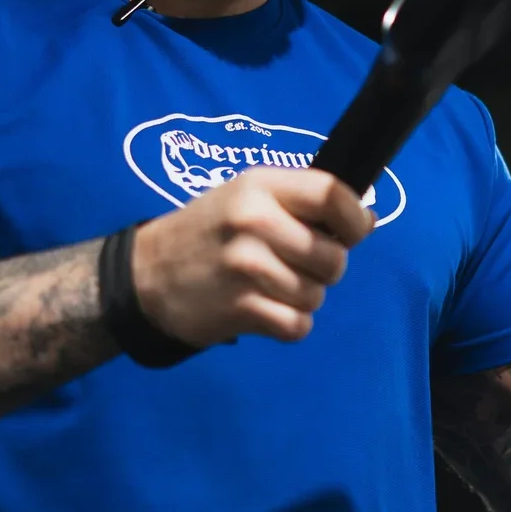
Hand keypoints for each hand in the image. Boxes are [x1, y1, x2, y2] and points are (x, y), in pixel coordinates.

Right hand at [131, 169, 374, 346]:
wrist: (144, 276)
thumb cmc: (207, 233)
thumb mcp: (244, 198)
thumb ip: (300, 203)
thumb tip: (366, 221)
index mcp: (259, 186)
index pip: (332, 194)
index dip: (355, 219)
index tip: (353, 231)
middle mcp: (253, 221)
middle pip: (334, 257)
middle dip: (325, 269)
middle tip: (295, 266)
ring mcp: (246, 266)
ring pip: (317, 295)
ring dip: (302, 298)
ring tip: (270, 287)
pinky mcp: (241, 308)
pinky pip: (297, 325)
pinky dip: (288, 324)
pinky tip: (264, 310)